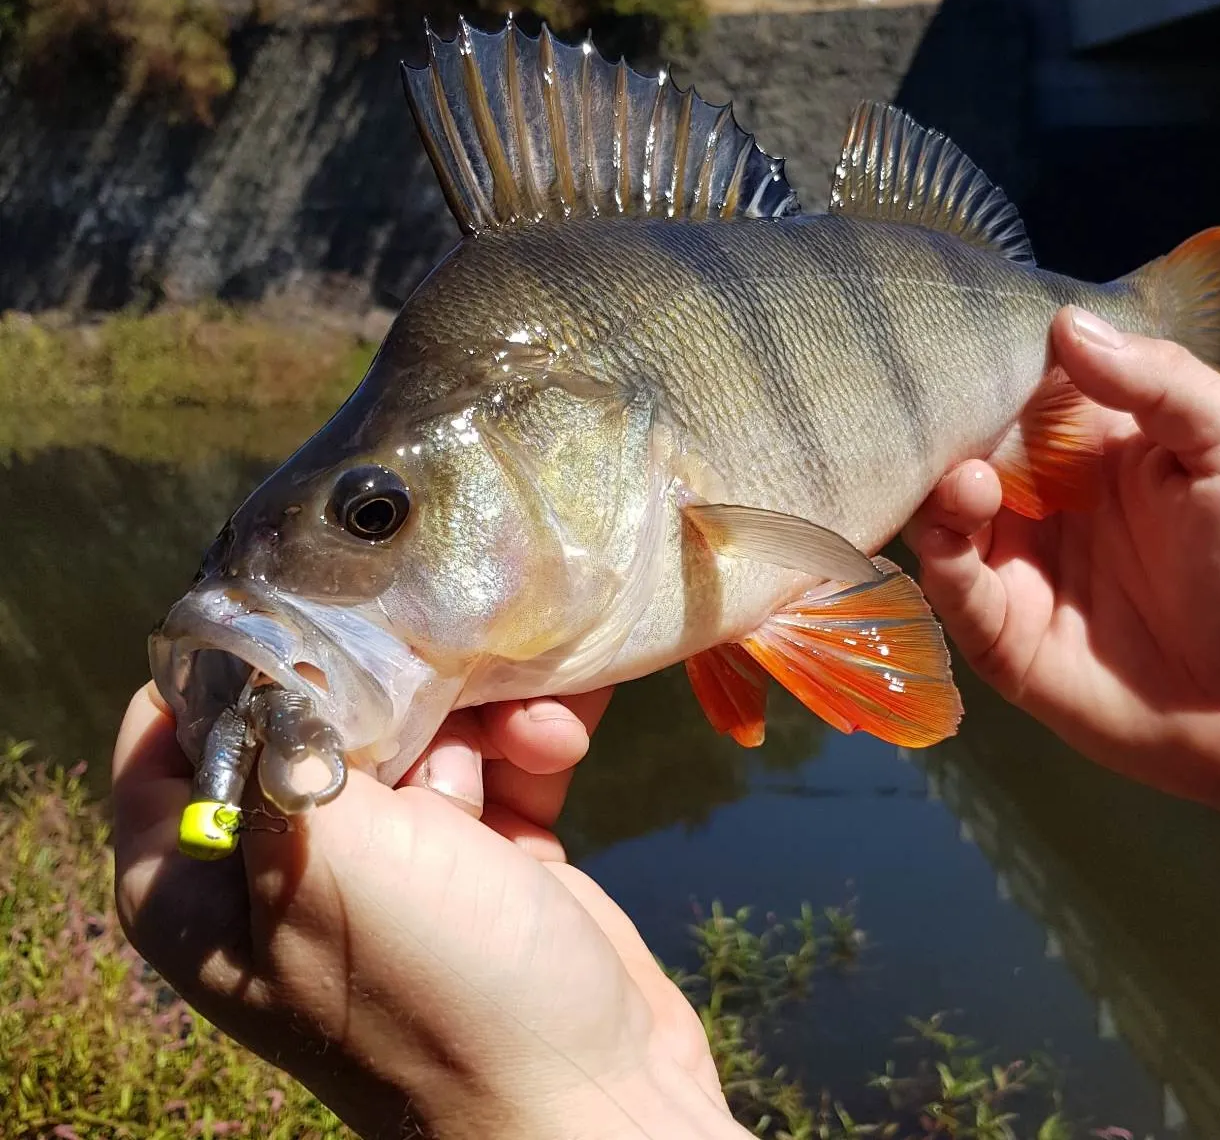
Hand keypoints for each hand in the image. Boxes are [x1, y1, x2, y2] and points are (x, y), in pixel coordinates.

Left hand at [113, 685, 738, 1139]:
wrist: (588, 1095)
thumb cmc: (439, 991)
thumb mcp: (330, 862)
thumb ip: (280, 742)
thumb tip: (263, 644)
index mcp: (205, 878)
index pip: (173, 726)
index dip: (233, 655)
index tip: (314, 589)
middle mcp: (287, 863)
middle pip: (318, 706)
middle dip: (400, 670)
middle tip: (455, 642)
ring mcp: (394, 862)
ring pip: (424, 723)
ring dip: (490, 707)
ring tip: (536, 718)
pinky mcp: (486, 856)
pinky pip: (498, 758)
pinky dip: (532, 739)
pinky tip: (564, 738)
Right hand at [904, 306, 1219, 808]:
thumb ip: (1164, 384)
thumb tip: (1067, 324)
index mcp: (1097, 442)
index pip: (1023, 382)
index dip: (990, 358)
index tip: (959, 333)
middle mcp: (1048, 495)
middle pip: (967, 442)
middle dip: (943, 422)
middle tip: (936, 411)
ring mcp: (1021, 564)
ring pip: (944, 512)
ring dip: (939, 489)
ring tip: (970, 483)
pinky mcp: (1005, 636)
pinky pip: (952, 589)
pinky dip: (939, 557)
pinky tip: (959, 530)